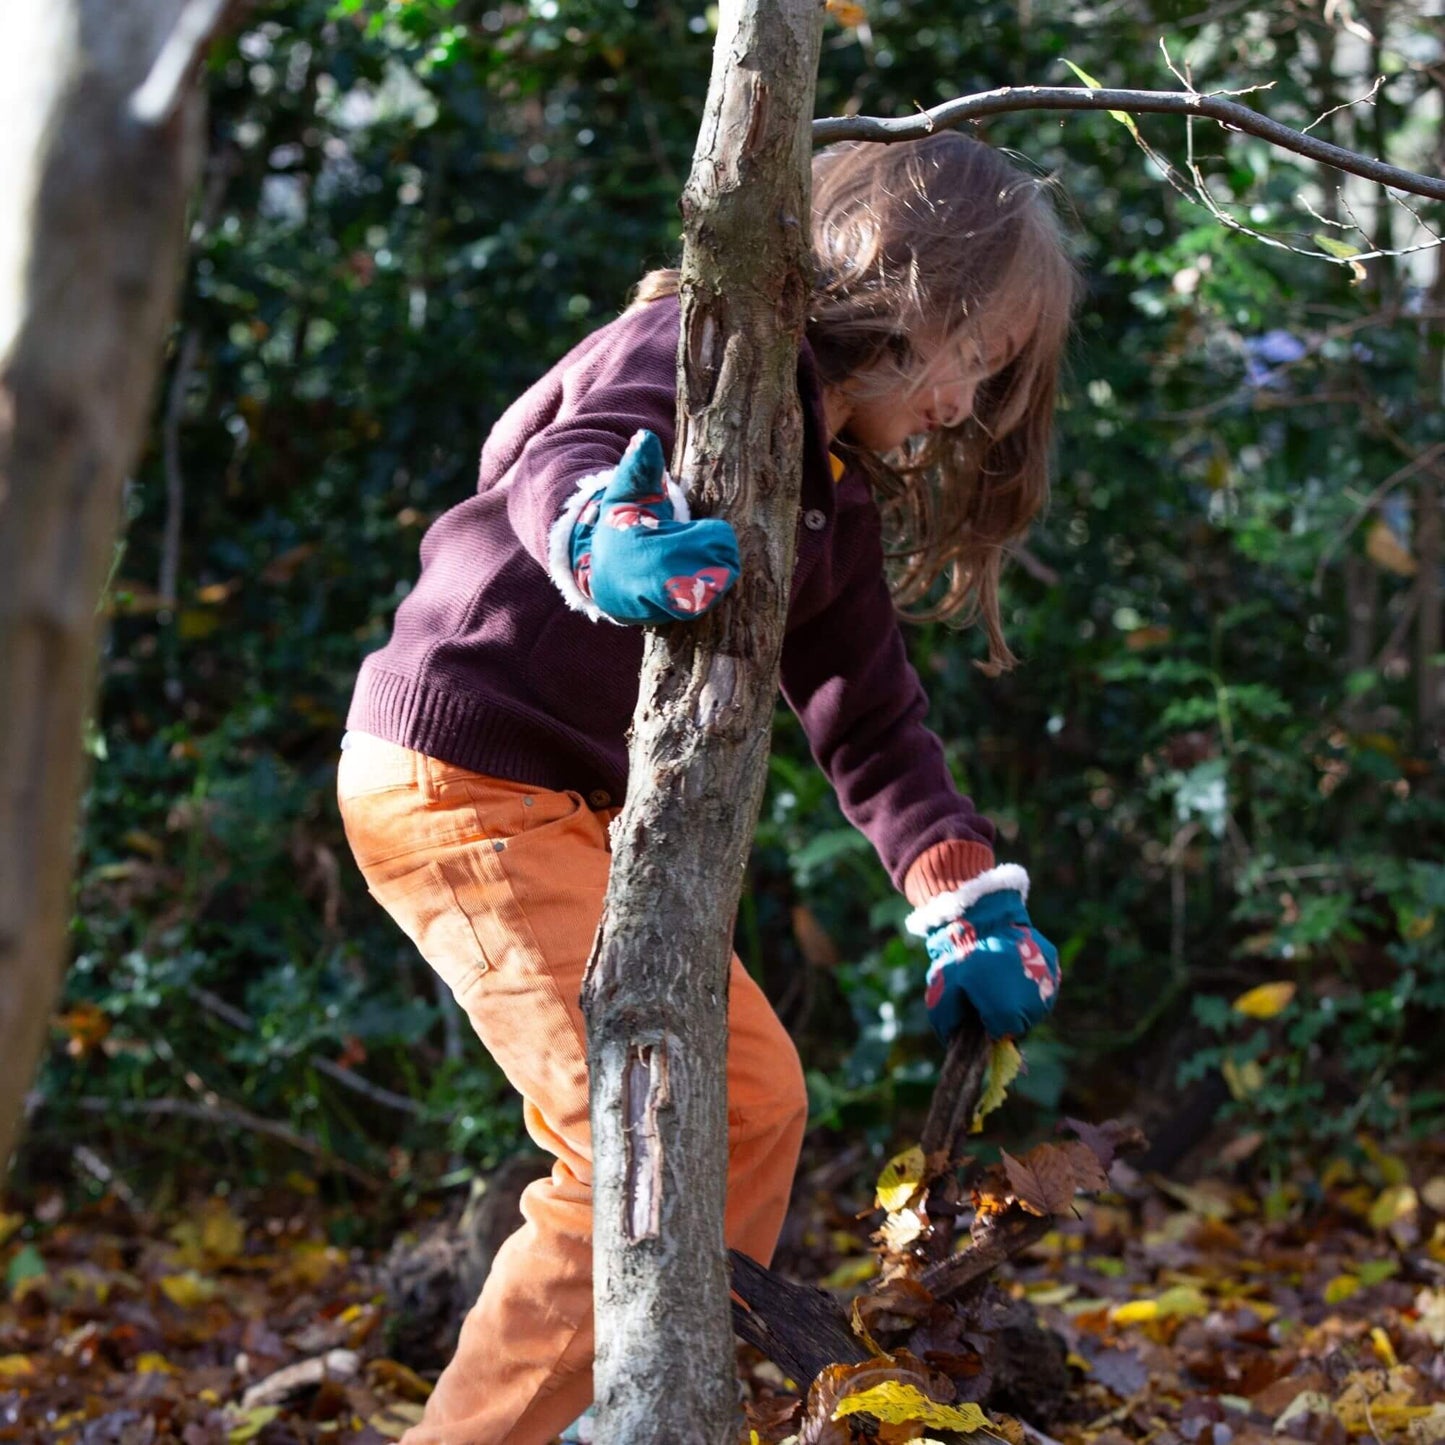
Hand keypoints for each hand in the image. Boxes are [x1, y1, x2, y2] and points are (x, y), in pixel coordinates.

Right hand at [568, 430, 739, 623]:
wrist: (604, 573)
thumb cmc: (624, 526)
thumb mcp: (627, 492)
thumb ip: (639, 466)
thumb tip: (644, 437)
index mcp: (642, 547)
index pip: (707, 545)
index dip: (717, 538)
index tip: (712, 530)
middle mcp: (647, 584)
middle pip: (713, 576)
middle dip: (721, 561)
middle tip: (717, 548)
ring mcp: (654, 609)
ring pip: (708, 598)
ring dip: (716, 581)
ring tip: (707, 565)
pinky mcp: (663, 624)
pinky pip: (699, 613)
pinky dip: (707, 599)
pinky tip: (698, 584)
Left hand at [910, 871, 1059, 1040]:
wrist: (982, 916)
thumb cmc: (961, 958)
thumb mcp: (943, 993)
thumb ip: (947, 1023)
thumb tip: (951, 1041)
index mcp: (1009, 1015)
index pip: (1001, 1034)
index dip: (987, 1023)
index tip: (978, 1009)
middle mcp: (1035, 1005)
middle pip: (1021, 1022)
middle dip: (1003, 1013)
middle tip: (986, 992)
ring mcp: (1047, 984)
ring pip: (1034, 1004)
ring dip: (1020, 998)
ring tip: (1000, 977)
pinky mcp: (1052, 965)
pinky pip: (1042, 982)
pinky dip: (1029, 979)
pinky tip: (1013, 966)